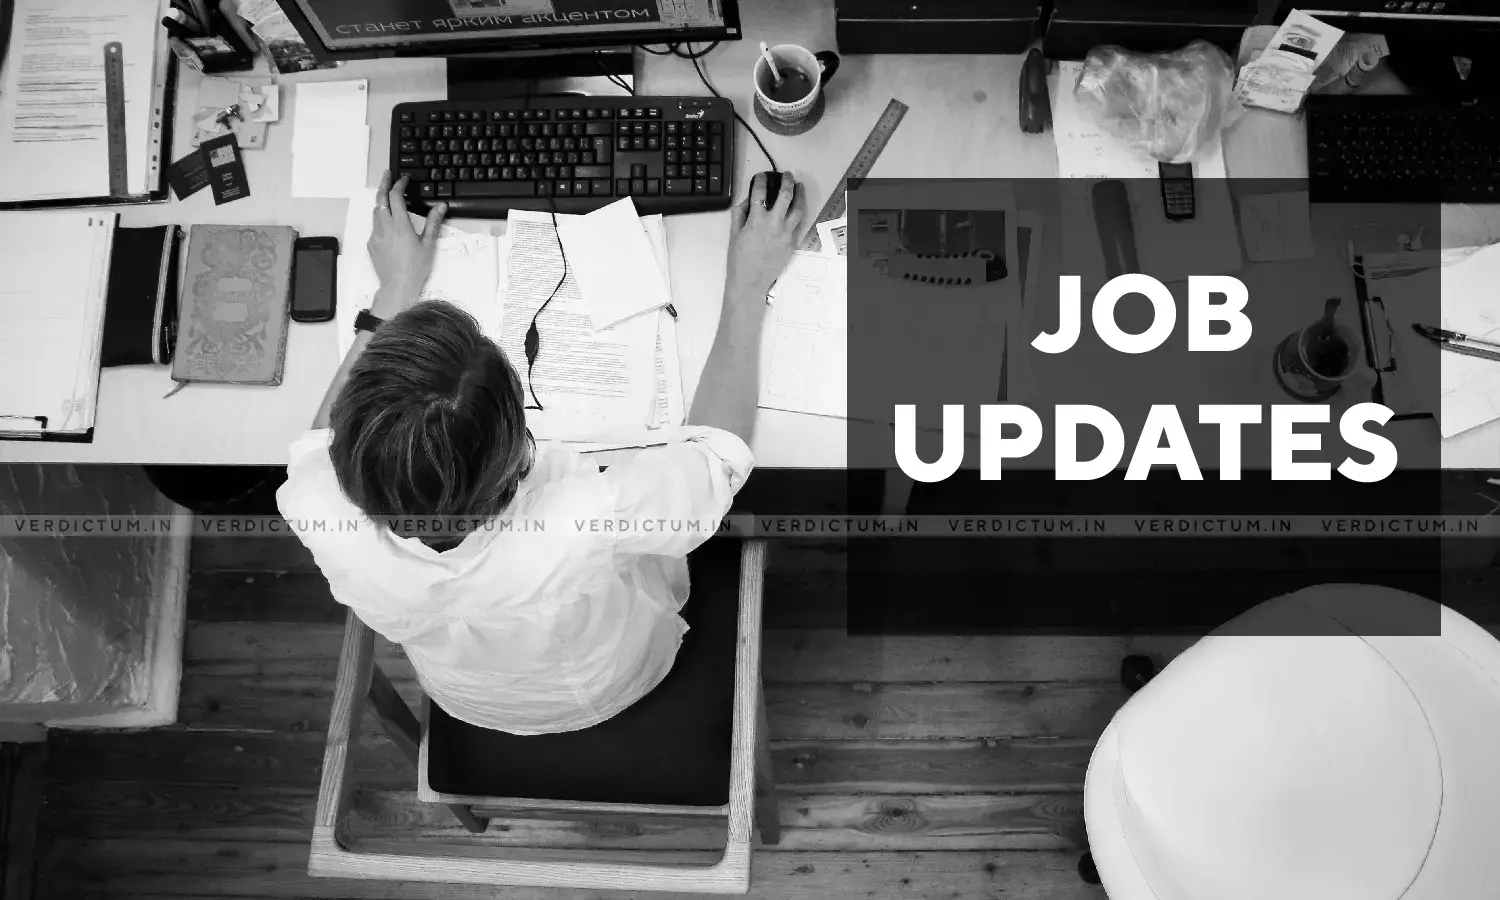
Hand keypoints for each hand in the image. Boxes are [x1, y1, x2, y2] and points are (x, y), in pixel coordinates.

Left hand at [368, 170, 446, 317]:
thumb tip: (440, 206)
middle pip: (380, 199)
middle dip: (383, 184)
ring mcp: (375, 236)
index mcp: (400, 225)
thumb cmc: (415, 268)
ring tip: (388, 197)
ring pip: (376, 212)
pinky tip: (389, 225)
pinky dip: (381, 219)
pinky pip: (375, 226)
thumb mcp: (428, 244)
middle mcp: (384, 227)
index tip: (403, 179)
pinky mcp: (371, 244)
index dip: (398, 184)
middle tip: (387, 174)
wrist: (397, 287)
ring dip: (381, 201)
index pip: (395, 196)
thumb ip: (434, 222)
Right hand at [726, 171, 804, 297]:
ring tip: (800, 187)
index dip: (761, 180)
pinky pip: (797, 225)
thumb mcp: (734, 234)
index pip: (760, 193)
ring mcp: (785, 233)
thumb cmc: (739, 259)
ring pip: (798, 209)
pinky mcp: (792, 243)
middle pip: (785, 196)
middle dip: (787, 182)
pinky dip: (797, 214)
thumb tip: (747, 201)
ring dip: (800, 195)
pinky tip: (797, 209)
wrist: (750, 281)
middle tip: (787, 175)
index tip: (761, 176)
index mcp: (756, 220)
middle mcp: (773, 224)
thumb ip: (740, 214)